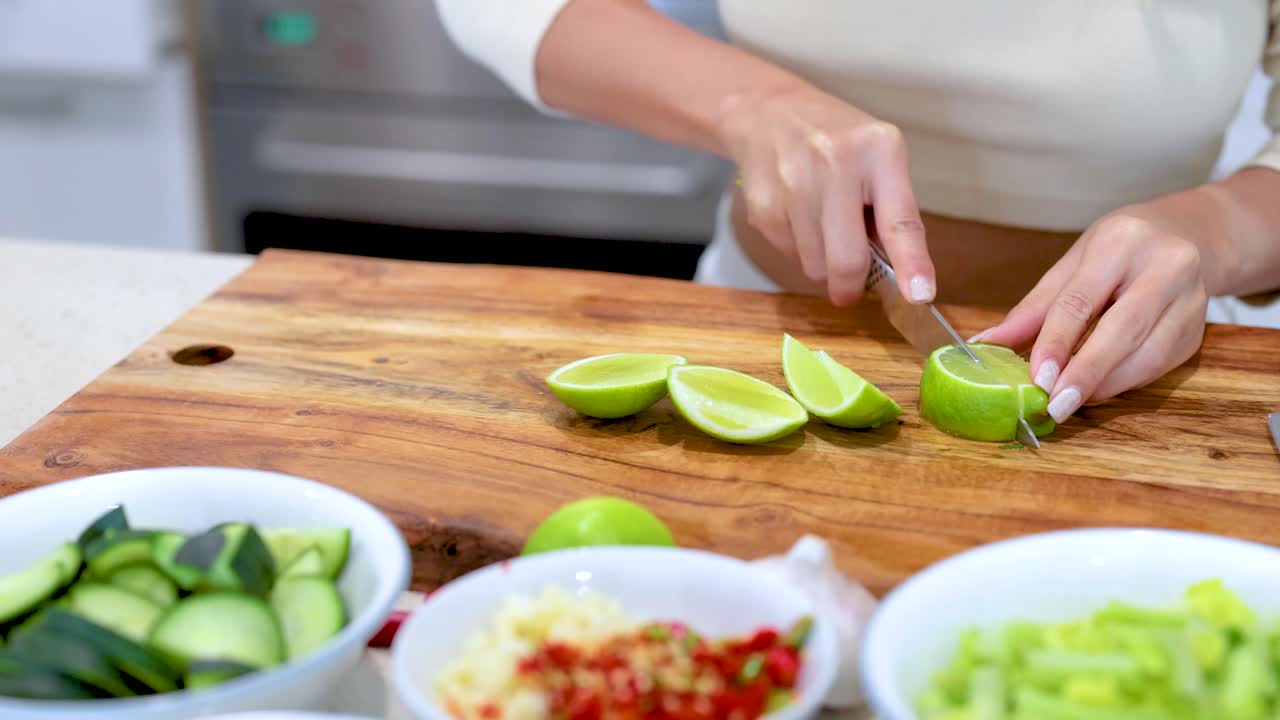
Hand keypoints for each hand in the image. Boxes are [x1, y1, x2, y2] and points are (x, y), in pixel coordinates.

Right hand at [717, 84, 935, 305]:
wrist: (767, 113)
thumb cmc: (837, 143)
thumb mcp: (877, 158)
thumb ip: (892, 212)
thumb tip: (903, 277)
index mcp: (879, 150)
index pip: (900, 220)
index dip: (911, 263)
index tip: (920, 295)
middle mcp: (836, 163)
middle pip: (847, 259)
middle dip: (850, 287)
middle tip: (850, 290)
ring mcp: (794, 184)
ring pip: (815, 265)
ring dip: (823, 262)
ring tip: (822, 225)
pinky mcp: (764, 205)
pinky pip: (789, 255)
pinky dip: (799, 248)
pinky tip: (798, 216)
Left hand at [978, 210, 1210, 422]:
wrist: (1188, 235)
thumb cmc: (1118, 250)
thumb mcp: (1072, 265)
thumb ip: (1034, 308)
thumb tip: (987, 343)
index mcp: (1122, 242)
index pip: (1083, 300)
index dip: (1057, 343)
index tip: (1036, 378)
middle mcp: (1166, 266)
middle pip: (1122, 330)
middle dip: (1085, 373)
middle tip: (1055, 405)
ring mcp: (1191, 300)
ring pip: (1146, 356)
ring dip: (1104, 385)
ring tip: (1069, 402)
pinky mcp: (1198, 331)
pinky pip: (1158, 366)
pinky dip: (1123, 383)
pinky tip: (1096, 390)